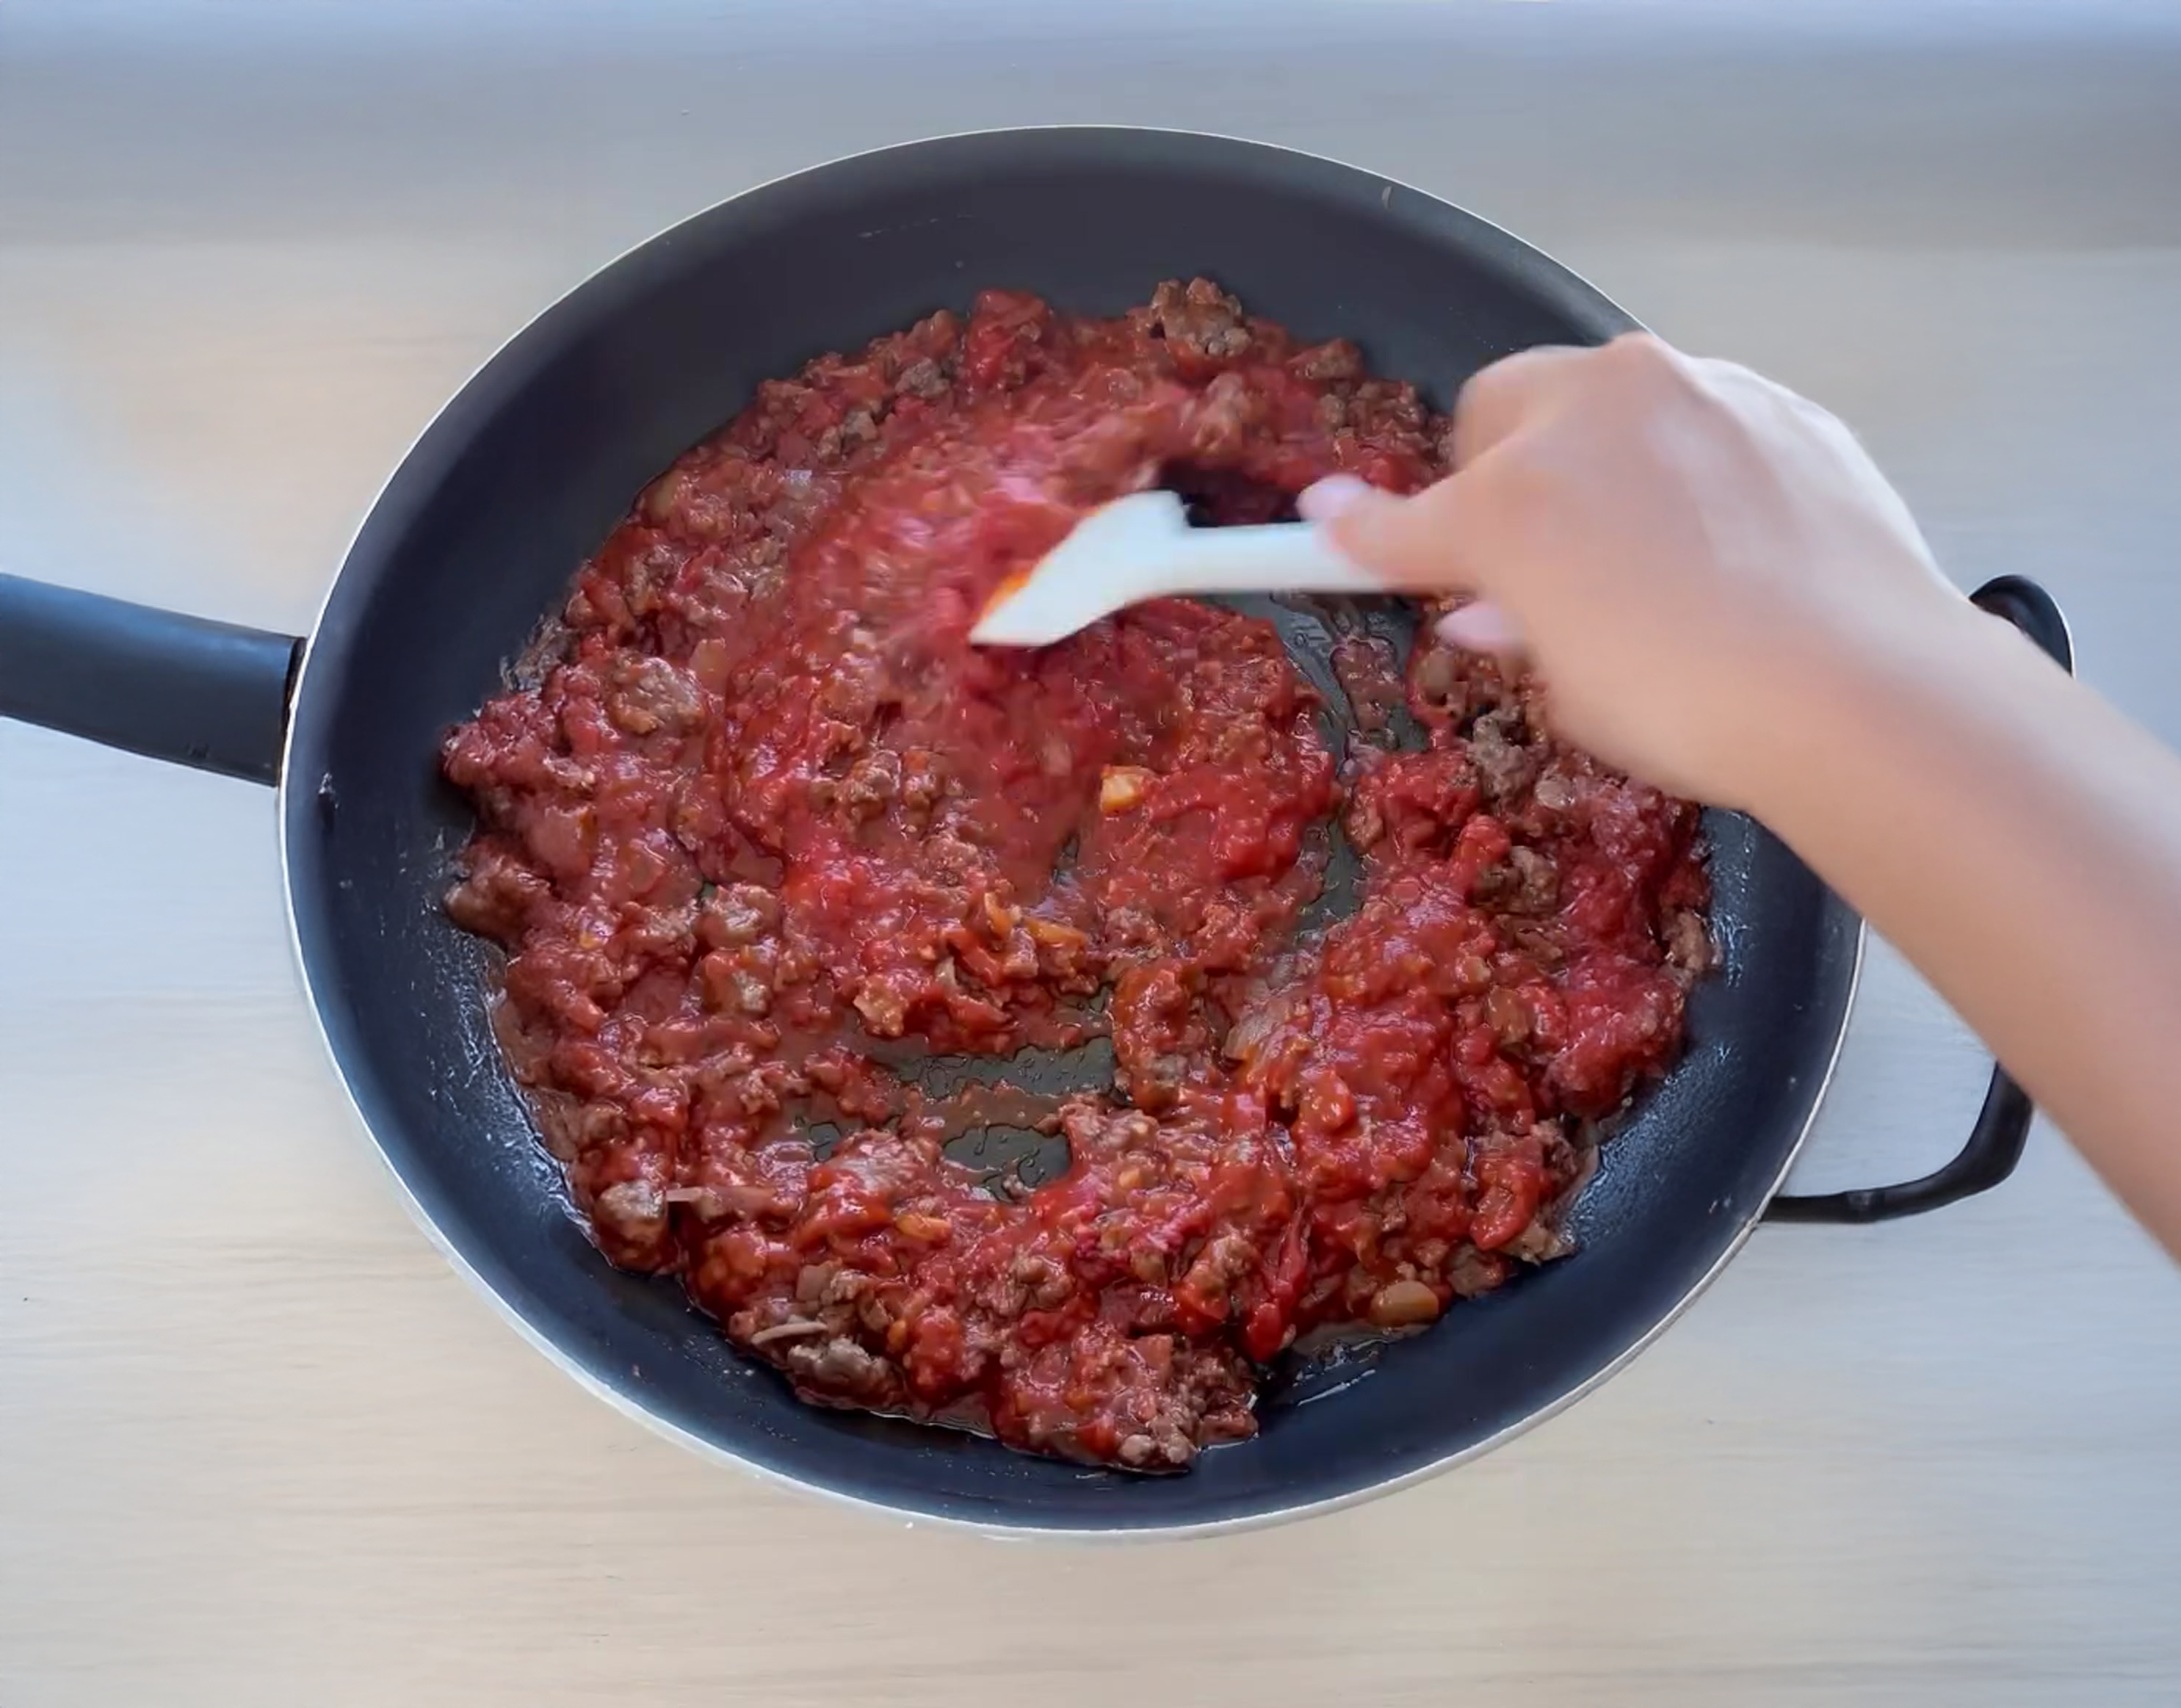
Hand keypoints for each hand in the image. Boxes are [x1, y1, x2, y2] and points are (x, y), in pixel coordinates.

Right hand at [1301, 334, 1974, 809]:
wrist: (1863, 686)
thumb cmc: (1691, 705)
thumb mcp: (1571, 689)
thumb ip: (1518, 626)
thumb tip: (1494, 607)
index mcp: (1514, 497)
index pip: (1408, 517)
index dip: (1359, 532)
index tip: (1325, 525)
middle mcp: (1596, 412)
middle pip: (1506, 408)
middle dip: (1503, 467)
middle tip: (1531, 550)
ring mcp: (1699, 393)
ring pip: (1613, 399)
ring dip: (1604, 456)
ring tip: (1650, 549)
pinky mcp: (1784, 406)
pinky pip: (1707, 419)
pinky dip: (1695, 464)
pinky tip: (1733, 542)